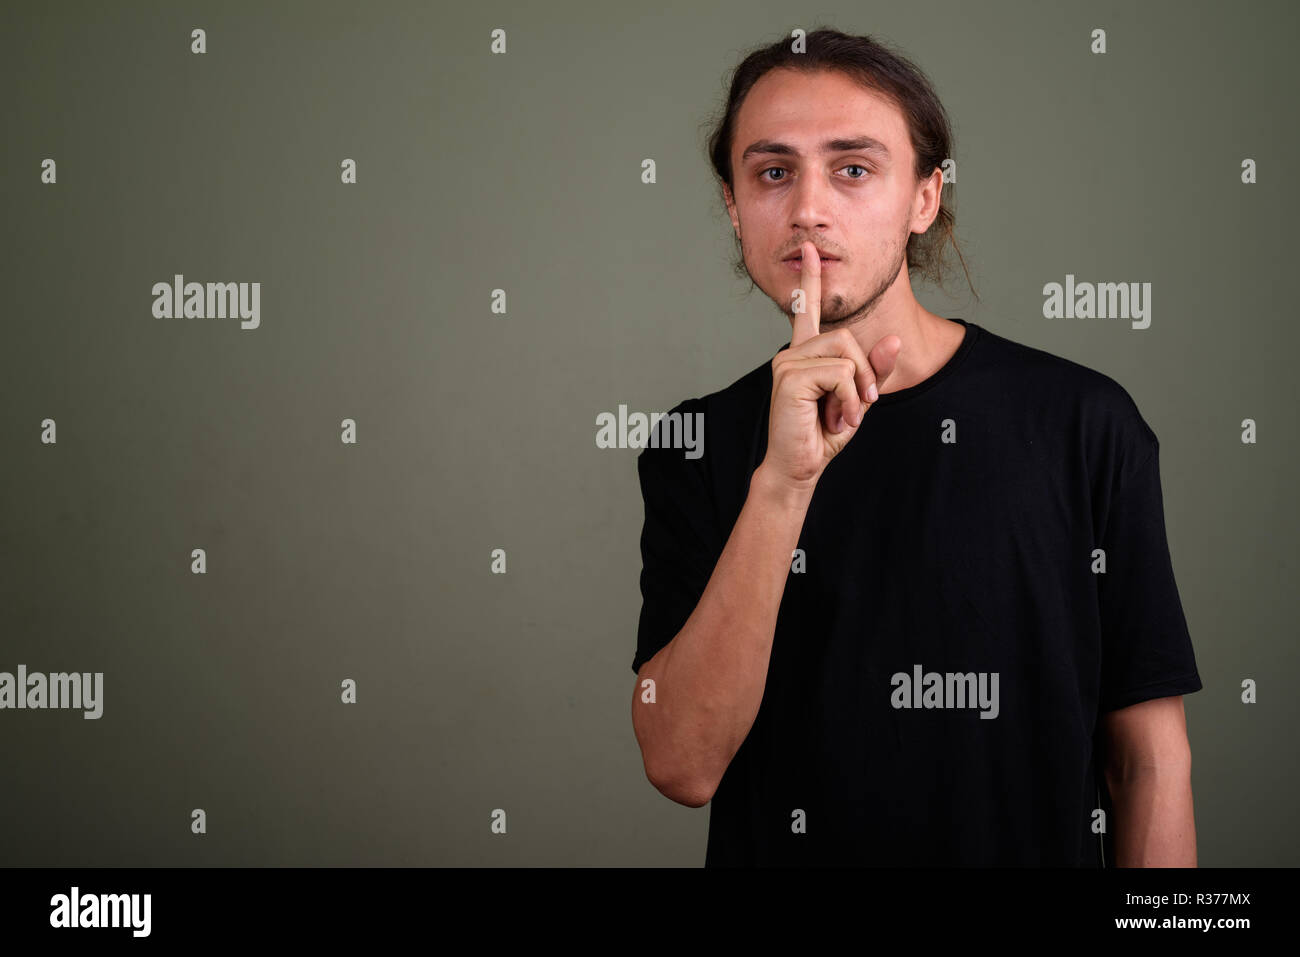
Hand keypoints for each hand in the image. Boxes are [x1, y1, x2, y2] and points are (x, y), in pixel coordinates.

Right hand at [761, 241, 900, 492]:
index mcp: (804, 354)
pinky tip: (835, 418)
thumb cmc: (823, 434)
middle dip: (864, 371)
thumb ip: (874, 370)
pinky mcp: (788, 378)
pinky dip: (847, 398)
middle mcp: (791, 353)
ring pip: (844, 352)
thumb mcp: (858, 398)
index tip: (811, 251)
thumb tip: (893, 340)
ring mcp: (786, 363)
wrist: (800, 466)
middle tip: (859, 404)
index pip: (807, 310)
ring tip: (843, 414)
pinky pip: (838, 373)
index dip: (811, 279)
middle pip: (845, 336)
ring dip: (856, 387)